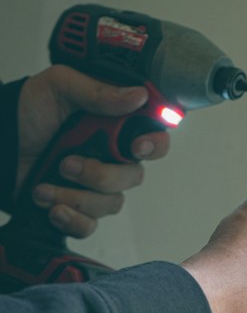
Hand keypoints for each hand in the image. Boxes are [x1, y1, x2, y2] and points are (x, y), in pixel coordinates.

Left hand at [16, 65, 170, 237]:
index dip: (154, 145)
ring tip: (44, 184)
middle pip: (134, 176)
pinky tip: (50, 207)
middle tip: (68, 164)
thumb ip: (99, 92)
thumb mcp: (60, 87)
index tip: (136, 147)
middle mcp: (110, 157)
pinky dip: (71, 219)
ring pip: (111, 202)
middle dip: (102, 175)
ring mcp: (94, 185)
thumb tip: (139, 95)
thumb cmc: (26, 112)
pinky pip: (90, 225)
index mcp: (115, 127)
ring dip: (75, 195)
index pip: (154, 139)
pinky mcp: (76, 208)